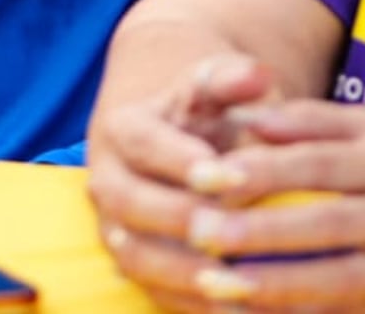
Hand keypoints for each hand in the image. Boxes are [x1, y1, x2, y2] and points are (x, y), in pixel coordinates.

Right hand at [88, 56, 284, 311]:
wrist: (181, 143)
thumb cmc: (208, 114)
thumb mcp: (217, 88)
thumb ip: (233, 79)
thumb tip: (257, 75)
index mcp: (123, 128)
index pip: (143, 143)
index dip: (179, 159)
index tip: (225, 175)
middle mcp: (108, 180)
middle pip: (129, 204)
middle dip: (175, 220)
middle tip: (222, 233)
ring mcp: (116, 228)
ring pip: (135, 256)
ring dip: (181, 274)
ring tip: (232, 284)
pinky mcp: (136, 267)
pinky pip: (155, 293)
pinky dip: (193, 306)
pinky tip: (240, 311)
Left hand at [116, 98, 364, 310]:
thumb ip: (309, 120)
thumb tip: (247, 119)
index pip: (319, 163)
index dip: (262, 169)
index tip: (207, 174)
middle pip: (327, 223)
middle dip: (261, 232)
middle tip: (201, 233)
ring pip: (340, 279)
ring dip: (277, 286)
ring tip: (220, 285)